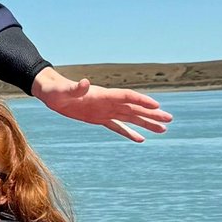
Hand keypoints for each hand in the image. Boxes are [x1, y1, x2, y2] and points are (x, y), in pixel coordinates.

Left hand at [31, 67, 172, 142]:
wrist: (52, 93)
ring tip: (163, 130)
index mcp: (103, 94)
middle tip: (169, 120)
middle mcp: (108, 102)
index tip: (157, 106)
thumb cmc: (56, 90)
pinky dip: (129, 133)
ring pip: (130, 118)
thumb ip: (75, 88)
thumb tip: (84, 83)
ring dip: (146, 123)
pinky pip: (118, 127)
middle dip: (151, 114)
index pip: (127, 97)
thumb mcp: (64, 90)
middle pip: (134, 108)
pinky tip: (141, 139)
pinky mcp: (99, 119)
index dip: (142, 100)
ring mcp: (105, 111)